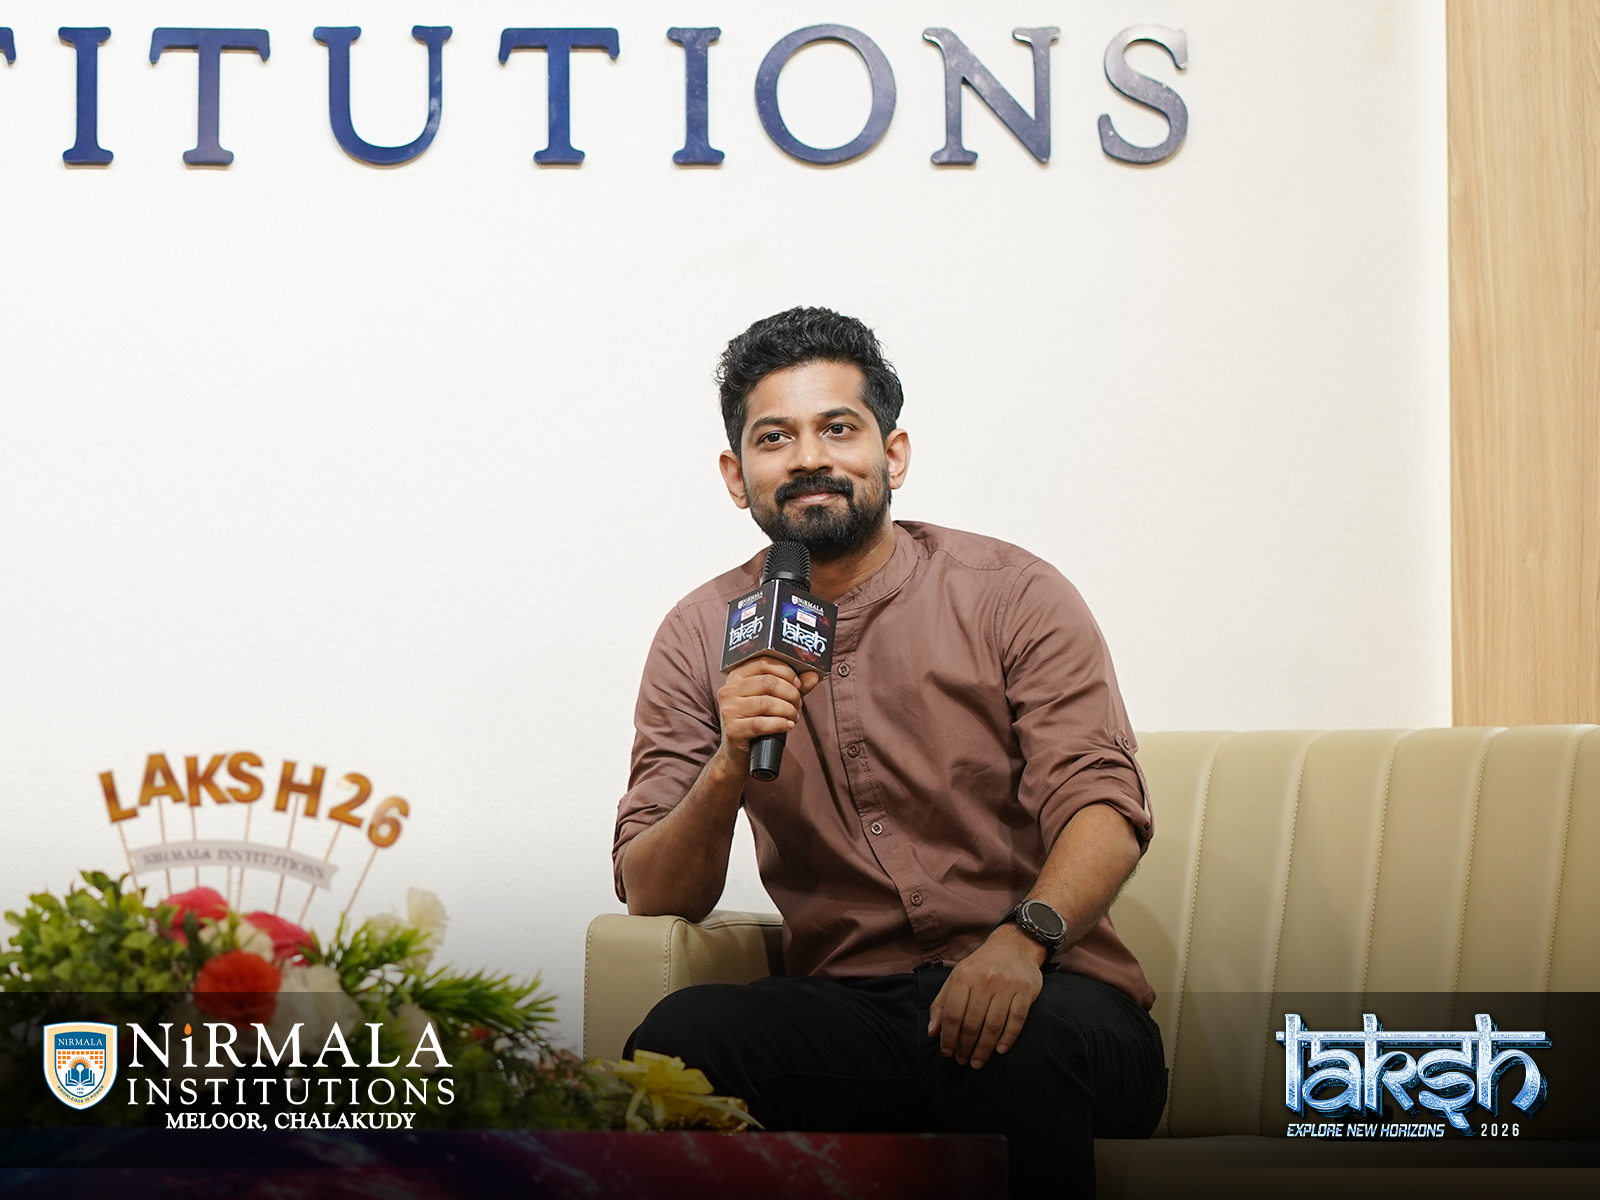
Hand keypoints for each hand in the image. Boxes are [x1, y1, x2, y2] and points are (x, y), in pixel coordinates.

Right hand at [715, 658, 821, 769]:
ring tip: (794, 716)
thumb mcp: (774, 699)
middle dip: (790, 693)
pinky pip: (762, 724)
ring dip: (788, 710)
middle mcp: (729, 690)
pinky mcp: (733, 730)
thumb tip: (813, 676)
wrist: (737, 752)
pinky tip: (788, 725)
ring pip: (766, 703)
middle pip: (768, 682)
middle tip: (798, 703)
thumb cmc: (756, 720)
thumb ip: (793, 686)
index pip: (764, 662)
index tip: (798, 684)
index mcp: (737, 676)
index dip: (786, 671)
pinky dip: (780, 724)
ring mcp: (729, 710)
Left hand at [927, 923, 1046, 1068]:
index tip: (947, 1053)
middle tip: (963, 1061)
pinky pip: (1016, 1020)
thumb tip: (933, 1032)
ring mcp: (1007, 985)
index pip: (953, 1014)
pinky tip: (1000, 1050)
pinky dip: (1008, 1038)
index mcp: (964, 976)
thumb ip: (942, 1004)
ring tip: (978, 1062)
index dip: (949, 1037)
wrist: (1013, 946)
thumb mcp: (956, 978)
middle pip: (973, 1023)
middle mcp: (985, 980)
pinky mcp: (1026, 991)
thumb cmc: (980, 967)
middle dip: (966, 1047)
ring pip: (994, 1025)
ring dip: (984, 1048)